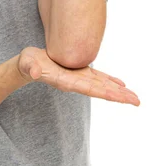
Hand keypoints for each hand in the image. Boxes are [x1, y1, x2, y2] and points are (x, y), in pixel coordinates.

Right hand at [17, 46, 139, 105]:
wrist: (27, 65)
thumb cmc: (27, 64)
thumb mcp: (27, 64)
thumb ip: (30, 69)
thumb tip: (33, 74)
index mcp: (67, 82)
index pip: (91, 89)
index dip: (106, 93)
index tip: (121, 98)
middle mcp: (76, 83)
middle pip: (101, 91)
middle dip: (119, 96)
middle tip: (137, 101)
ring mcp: (79, 79)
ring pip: (103, 86)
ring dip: (119, 91)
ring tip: (134, 97)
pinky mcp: (80, 73)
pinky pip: (99, 79)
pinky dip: (111, 81)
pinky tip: (122, 84)